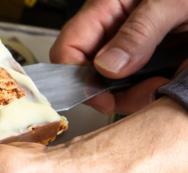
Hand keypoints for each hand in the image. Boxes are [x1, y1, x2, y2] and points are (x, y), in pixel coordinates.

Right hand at [50, 0, 187, 114]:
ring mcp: (135, 47)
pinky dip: (155, 90)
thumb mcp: (170, 3)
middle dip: (115, 92)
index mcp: (107, 9)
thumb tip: (106, 67)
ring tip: (166, 83)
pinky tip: (171, 81)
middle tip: (147, 92)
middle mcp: (116, 31)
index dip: (76, 76)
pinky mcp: (157, 59)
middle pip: (91, 73)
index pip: (68, 49)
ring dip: (139, 94)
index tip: (102, 97)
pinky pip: (144, 83)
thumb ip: (138, 32)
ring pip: (118, 85)